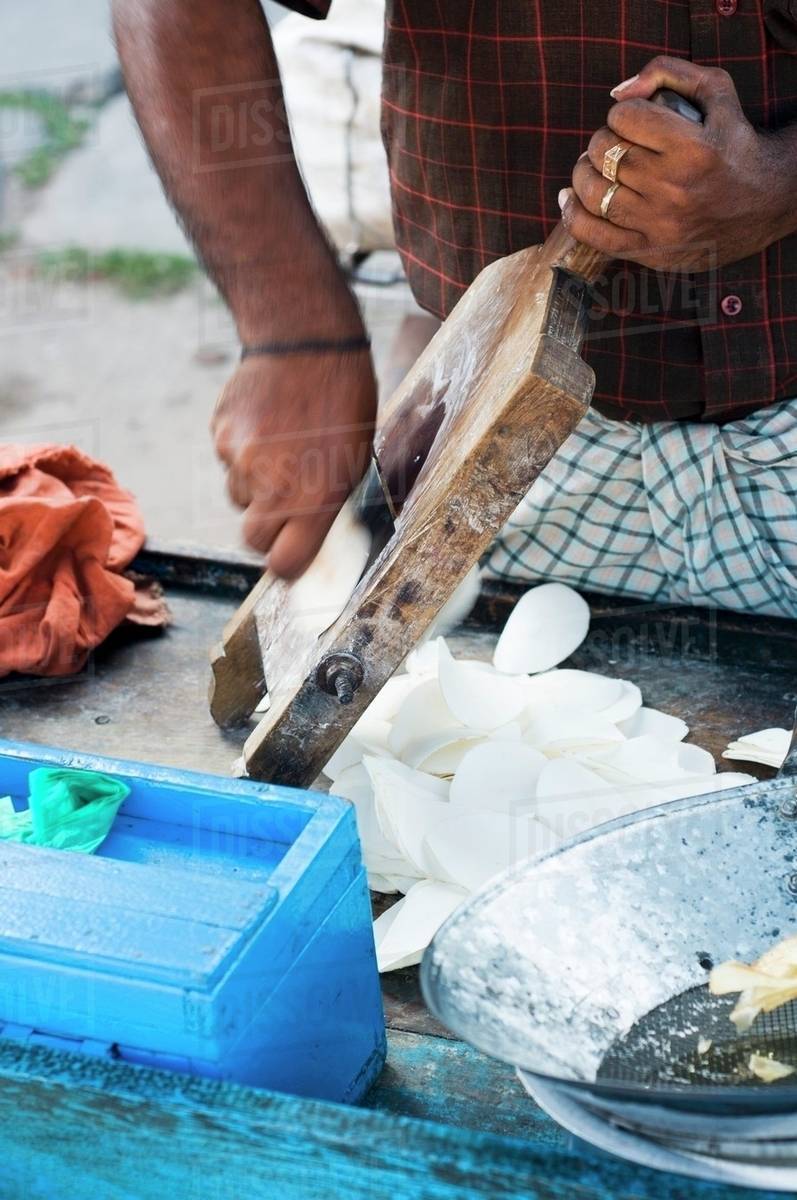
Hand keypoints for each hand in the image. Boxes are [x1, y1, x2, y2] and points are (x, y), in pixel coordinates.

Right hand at [212, 349, 376, 578]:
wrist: (306, 341)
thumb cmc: (343, 400)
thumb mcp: (354, 460)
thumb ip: (326, 505)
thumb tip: (308, 542)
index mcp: (313, 497)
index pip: (283, 563)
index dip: (287, 564)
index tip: (292, 557)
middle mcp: (270, 485)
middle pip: (253, 539)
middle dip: (268, 530)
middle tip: (287, 505)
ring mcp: (239, 460)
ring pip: (239, 497)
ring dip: (255, 487)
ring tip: (281, 450)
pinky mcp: (219, 435)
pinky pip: (227, 462)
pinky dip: (243, 454)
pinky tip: (265, 426)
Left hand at [559, 56, 795, 271]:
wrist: (766, 202)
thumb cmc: (736, 143)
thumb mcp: (716, 92)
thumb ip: (668, 73)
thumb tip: (618, 92)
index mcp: (691, 148)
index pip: (624, 119)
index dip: (620, 115)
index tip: (631, 121)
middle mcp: (673, 188)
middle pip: (605, 154)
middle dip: (602, 142)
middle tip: (614, 144)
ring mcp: (660, 224)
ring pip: (594, 193)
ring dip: (584, 174)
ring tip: (595, 168)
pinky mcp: (651, 251)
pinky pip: (595, 235)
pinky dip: (574, 216)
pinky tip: (570, 200)